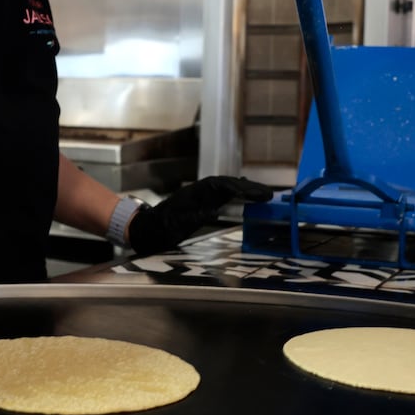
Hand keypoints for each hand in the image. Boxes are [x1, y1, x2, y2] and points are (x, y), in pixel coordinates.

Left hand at [127, 176, 273, 254]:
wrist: (145, 230)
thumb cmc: (160, 228)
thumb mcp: (176, 225)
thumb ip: (194, 216)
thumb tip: (213, 210)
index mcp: (195, 193)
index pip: (223, 186)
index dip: (242, 189)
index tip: (259, 194)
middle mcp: (199, 191)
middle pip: (228, 184)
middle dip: (249, 188)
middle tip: (268, 195)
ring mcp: (200, 196)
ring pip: (226, 189)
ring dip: (244, 191)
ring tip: (262, 195)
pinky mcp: (200, 203)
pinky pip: (221, 196)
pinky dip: (235, 196)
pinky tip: (244, 199)